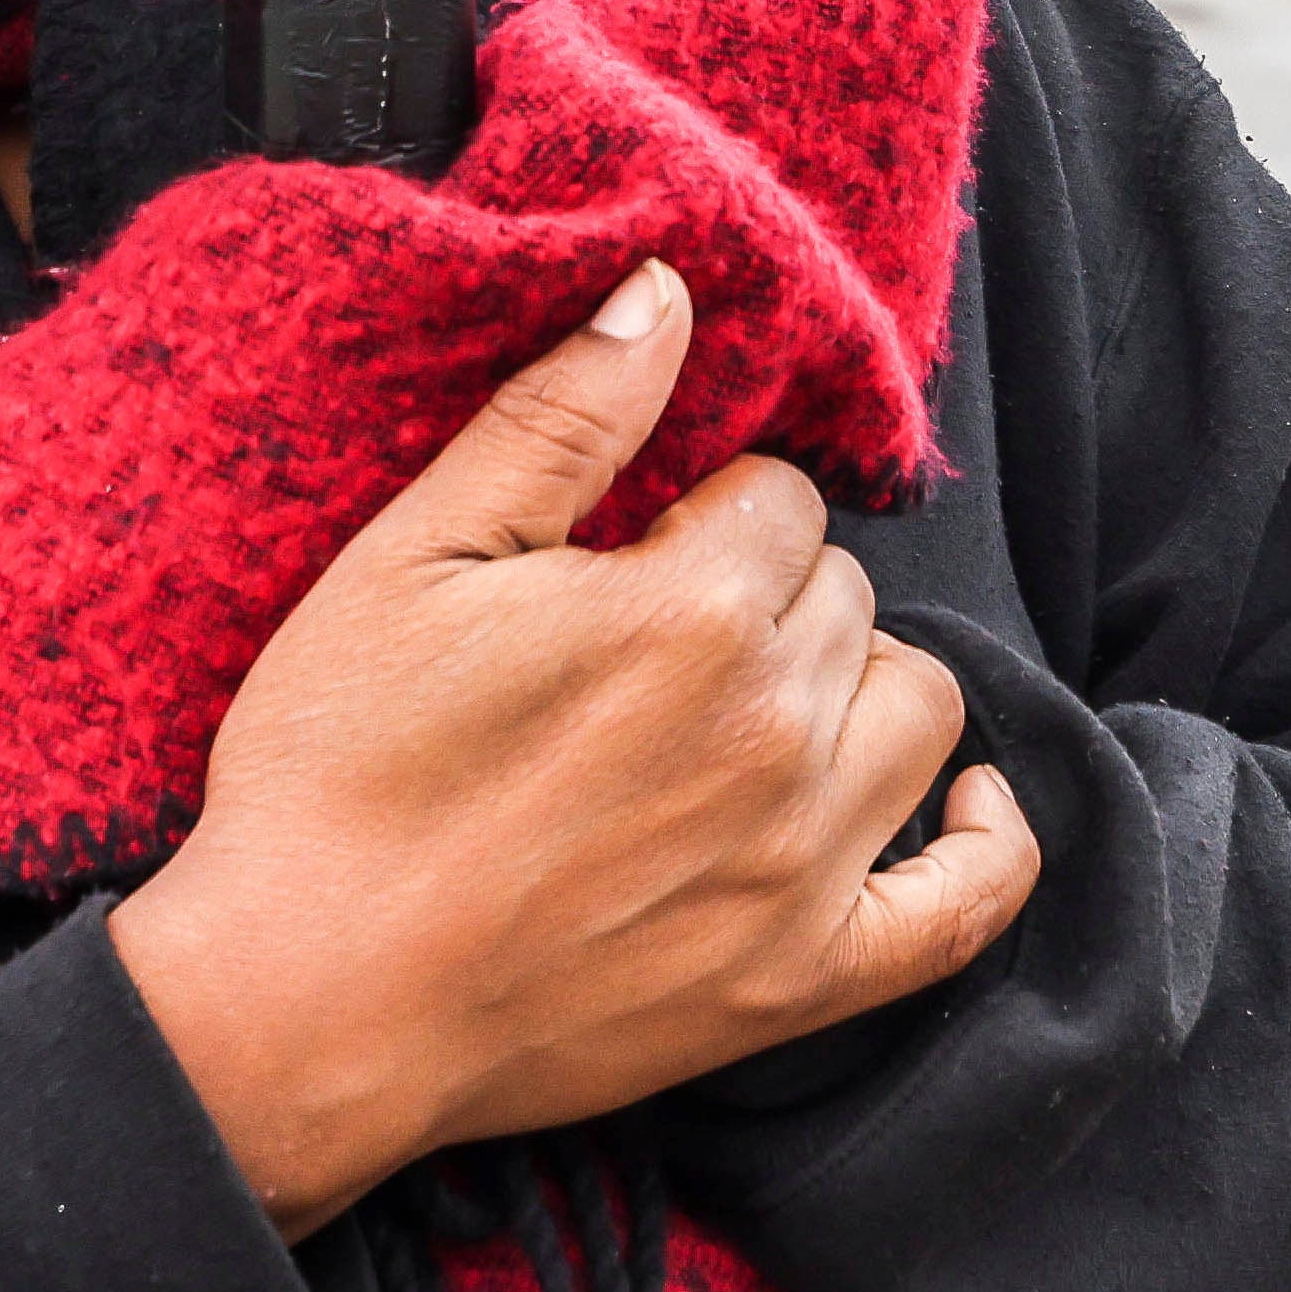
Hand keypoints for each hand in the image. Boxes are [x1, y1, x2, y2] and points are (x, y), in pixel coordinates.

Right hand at [106, 262, 1040, 1235]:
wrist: (301, 1002)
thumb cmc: (335, 771)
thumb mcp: (415, 559)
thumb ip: (559, 416)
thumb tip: (667, 289)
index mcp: (690, 614)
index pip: (783, 498)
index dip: (704, 515)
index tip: (630, 559)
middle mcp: (775, 735)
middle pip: (847, 594)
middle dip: (769, 592)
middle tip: (655, 641)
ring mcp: (802, 871)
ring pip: (919, 709)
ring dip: (855, 687)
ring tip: (751, 706)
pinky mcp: (800, 985)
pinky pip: (968, 906)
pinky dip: (989, 846)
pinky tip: (967, 801)